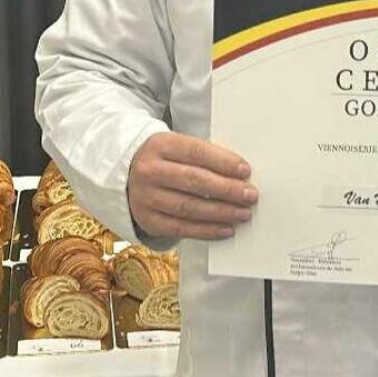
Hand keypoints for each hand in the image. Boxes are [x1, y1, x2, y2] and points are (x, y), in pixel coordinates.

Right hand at [128, 132, 258, 240]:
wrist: (127, 175)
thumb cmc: (165, 160)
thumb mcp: (177, 148)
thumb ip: (204, 157)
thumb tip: (240, 175)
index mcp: (160, 145)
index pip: (196, 152)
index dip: (223, 162)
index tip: (246, 171)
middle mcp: (149, 171)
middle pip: (194, 181)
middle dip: (227, 189)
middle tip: (250, 195)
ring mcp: (145, 197)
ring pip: (188, 207)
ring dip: (220, 212)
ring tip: (243, 213)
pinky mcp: (147, 219)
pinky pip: (180, 228)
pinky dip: (206, 231)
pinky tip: (225, 229)